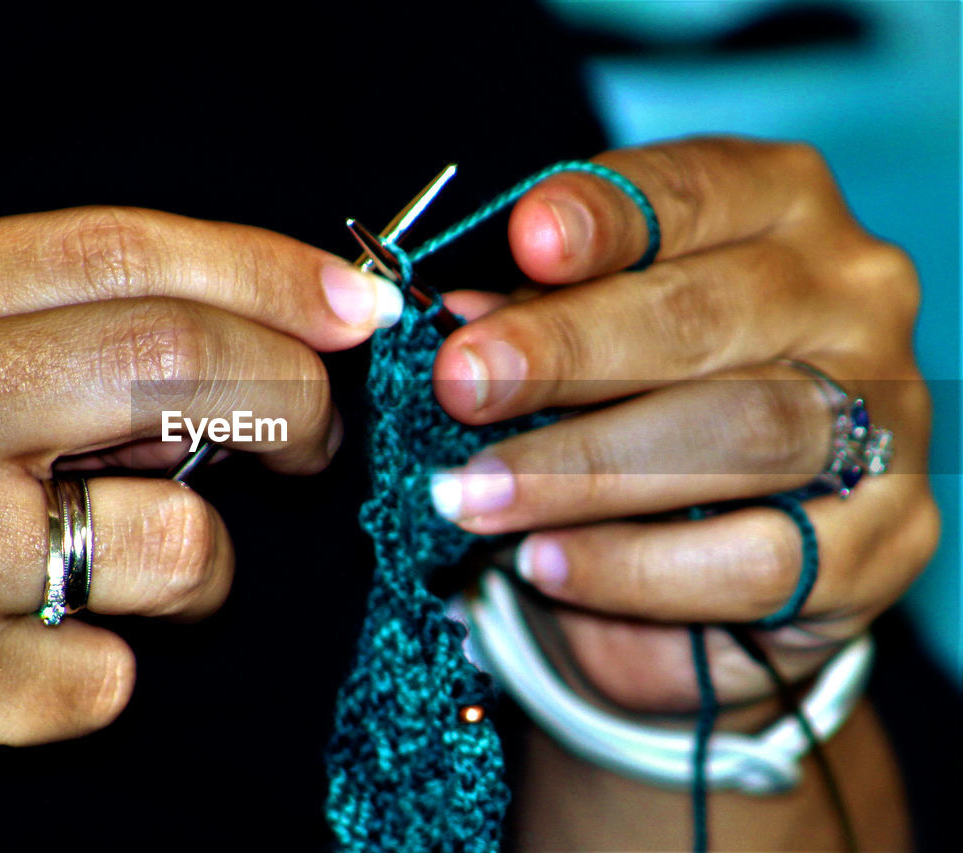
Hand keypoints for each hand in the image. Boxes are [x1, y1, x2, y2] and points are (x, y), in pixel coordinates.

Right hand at [0, 207, 399, 847]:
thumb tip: (188, 344)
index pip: (118, 253)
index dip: (262, 269)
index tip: (348, 303)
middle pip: (175, 364)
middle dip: (292, 397)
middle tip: (316, 435)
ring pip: (175, 539)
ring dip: (208, 566)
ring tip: (158, 575)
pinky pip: (108, 679)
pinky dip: (112, 673)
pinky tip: (46, 659)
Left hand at [428, 137, 938, 710]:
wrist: (737, 541)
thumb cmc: (652, 398)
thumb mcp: (591, 331)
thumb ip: (540, 314)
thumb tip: (460, 316)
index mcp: (778, 206)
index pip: (690, 192)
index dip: (605, 217)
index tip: (525, 241)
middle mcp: (850, 293)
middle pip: (702, 315)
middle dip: (564, 353)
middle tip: (462, 386)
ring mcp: (887, 411)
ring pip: (735, 432)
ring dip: (584, 470)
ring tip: (478, 496)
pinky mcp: (891, 532)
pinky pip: (760, 557)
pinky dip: (638, 566)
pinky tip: (550, 562)